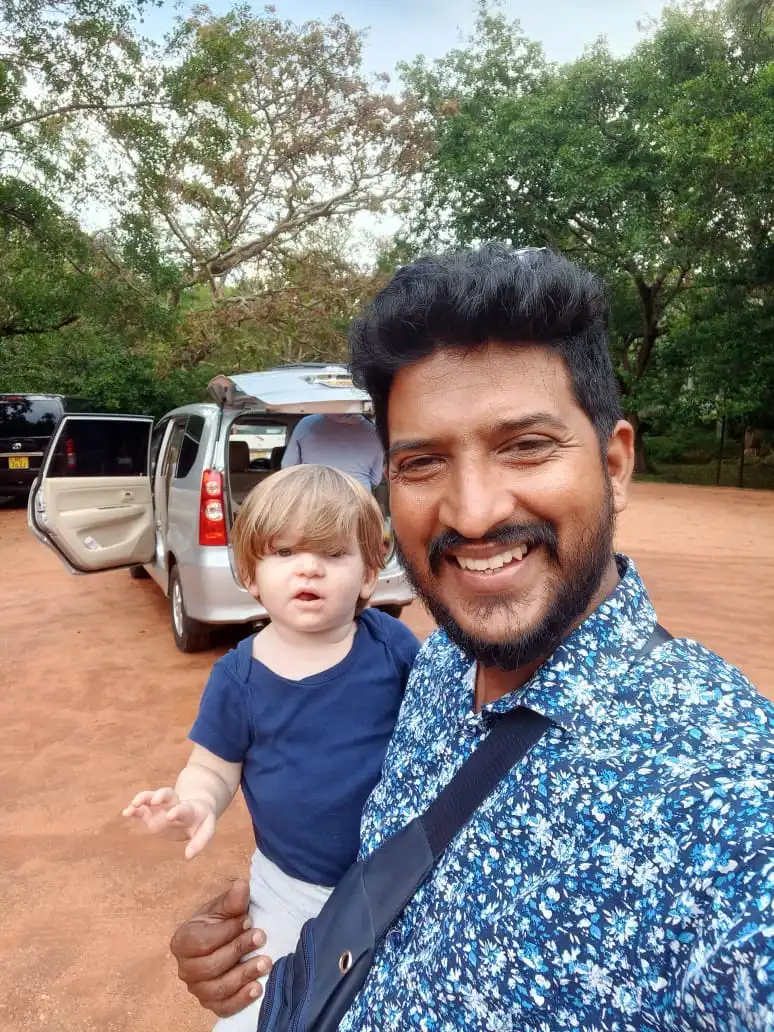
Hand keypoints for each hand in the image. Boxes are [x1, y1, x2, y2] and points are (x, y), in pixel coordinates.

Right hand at [123, 787, 215, 858]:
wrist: (194, 809)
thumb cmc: (201, 821)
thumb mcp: (206, 830)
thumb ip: (199, 842)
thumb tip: (188, 856)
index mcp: (190, 809)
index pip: (183, 808)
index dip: (177, 811)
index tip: (170, 816)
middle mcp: (174, 804)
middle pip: (167, 794)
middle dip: (160, 795)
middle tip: (154, 801)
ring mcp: (161, 807)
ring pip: (151, 797)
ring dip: (143, 798)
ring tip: (133, 804)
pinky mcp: (151, 813)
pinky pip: (141, 809)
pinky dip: (134, 810)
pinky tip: (126, 812)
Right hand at [170, 879, 272, 1016]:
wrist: (219, 939)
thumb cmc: (219, 922)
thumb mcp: (223, 908)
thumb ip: (231, 900)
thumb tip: (241, 886)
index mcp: (182, 941)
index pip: (204, 942)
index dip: (227, 932)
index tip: (248, 920)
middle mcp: (185, 969)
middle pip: (211, 966)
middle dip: (238, 951)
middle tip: (261, 937)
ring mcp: (197, 989)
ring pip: (218, 988)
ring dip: (244, 975)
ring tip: (266, 962)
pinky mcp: (210, 1003)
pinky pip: (223, 1007)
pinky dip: (241, 1000)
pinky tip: (258, 987)